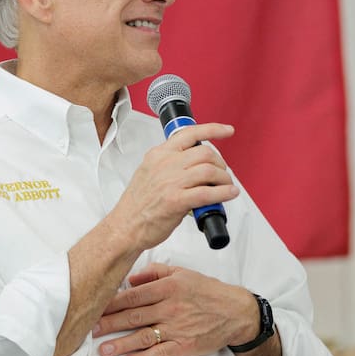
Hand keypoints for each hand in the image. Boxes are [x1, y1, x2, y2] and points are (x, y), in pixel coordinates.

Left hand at [92, 263, 255, 355]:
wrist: (235, 312)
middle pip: (133, 316)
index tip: (96, 306)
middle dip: (110, 323)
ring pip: (143, 336)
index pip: (133, 295)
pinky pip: (159, 353)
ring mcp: (177, 327)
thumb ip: (155, 272)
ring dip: (121, 343)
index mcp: (168, 287)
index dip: (112, 302)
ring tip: (103, 349)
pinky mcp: (184, 345)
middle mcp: (170, 307)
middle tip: (91, 329)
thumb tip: (131, 279)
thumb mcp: (183, 273)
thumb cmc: (207, 291)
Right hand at [107, 123, 238, 251]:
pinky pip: (207, 193)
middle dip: (220, 164)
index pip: (189, 133)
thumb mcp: (149, 171)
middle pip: (205, 153)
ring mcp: (171, 182)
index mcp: (159, 154)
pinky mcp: (176, 201)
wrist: (125, 226)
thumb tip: (195, 163)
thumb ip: (169, 163)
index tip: (227, 130)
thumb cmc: (138, 203)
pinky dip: (223, 193)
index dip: (213, 129)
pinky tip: (229, 194)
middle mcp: (165, 164)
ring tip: (226, 186)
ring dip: (224, 179)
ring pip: (210, 171)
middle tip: (222, 174)